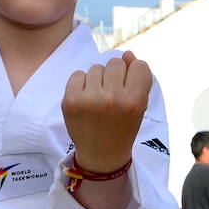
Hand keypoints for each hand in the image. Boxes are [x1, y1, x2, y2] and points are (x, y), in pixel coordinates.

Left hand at [62, 51, 151, 172]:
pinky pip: (78, 74)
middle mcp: (112, 98)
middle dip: (115, 75)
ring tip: (98, 98)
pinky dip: (81, 83)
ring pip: (96, 67)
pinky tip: (86, 98)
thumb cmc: (123, 128)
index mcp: (134, 101)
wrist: (101, 154)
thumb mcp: (139, 106)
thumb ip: (138, 78)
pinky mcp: (70, 100)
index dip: (134, 74)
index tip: (129, 87)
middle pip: (115, 63)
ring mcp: (89, 99)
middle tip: (112, 94)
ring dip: (97, 79)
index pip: (138, 66)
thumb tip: (127, 53)